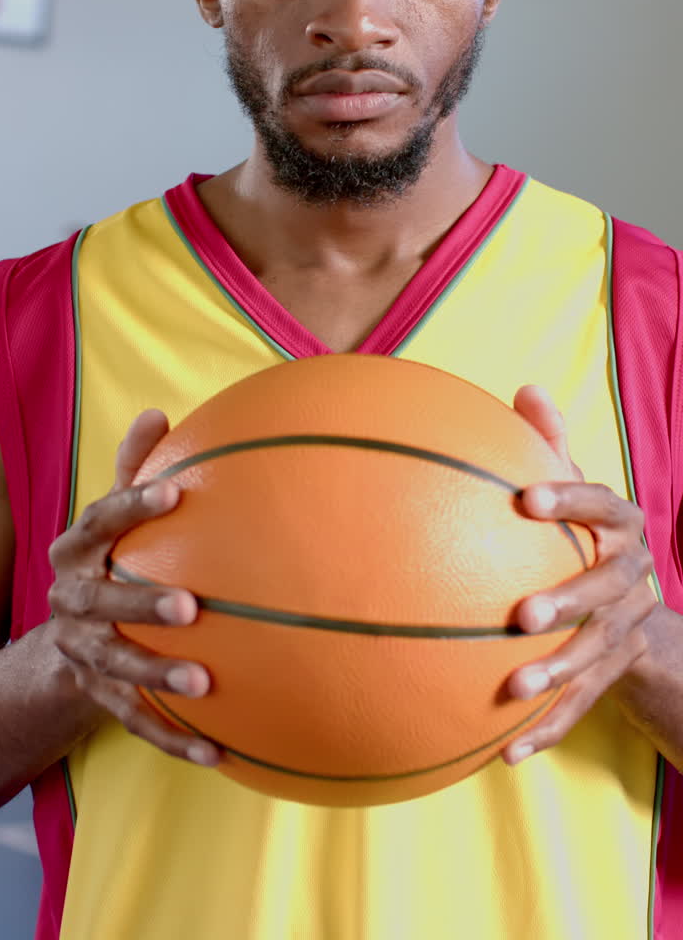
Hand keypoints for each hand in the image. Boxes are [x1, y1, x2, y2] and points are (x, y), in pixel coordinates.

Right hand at [48, 410, 219, 766]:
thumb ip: (136, 468)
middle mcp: (72, 603)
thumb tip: (158, 410)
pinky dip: (175, 739)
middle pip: (102, 604)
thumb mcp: (115, 513)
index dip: (133, 507)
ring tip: (206, 683)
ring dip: (159, 675)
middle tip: (191, 605)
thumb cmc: (112, 557)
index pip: (100, 522)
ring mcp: (83, 654)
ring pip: (117, 668)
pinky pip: (137, 722)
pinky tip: (217, 751)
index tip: (176, 493)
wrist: (70, 636)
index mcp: (76, 551)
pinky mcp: (100, 698)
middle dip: (142, 605)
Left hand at [500, 385, 655, 764]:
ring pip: (595, 657)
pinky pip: (580, 708)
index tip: (527, 497)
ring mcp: (624, 632)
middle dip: (568, 602)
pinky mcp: (611, 676)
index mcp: (619, 526)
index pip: (599, 506)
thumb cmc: (586, 534)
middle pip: (605, 591)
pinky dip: (545, 731)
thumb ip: (549, 442)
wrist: (637, 609)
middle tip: (523, 614)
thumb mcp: (575, 486)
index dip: (569, 499)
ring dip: (556, 676)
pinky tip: (504, 753)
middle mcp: (630, 579)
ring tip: (512, 689)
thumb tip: (525, 389)